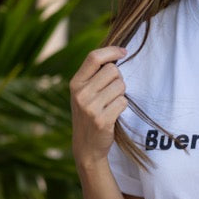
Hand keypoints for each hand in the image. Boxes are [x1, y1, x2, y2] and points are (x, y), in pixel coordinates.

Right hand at [69, 46, 127, 168]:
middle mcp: (80, 94)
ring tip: (111, 104)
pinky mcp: (102, 120)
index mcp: (75, 83)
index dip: (112, 51)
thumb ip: (94, 75)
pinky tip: (113, 114)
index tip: (124, 52)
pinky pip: (123, 102)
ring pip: (120, 86)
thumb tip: (117, 52)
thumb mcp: (83, 94)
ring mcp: (90, 107)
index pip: (94, 57)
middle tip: (113, 92)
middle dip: (118, 79)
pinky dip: (122, 106)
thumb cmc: (89, 115)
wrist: (86, 147)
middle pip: (112, 70)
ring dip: (121, 94)